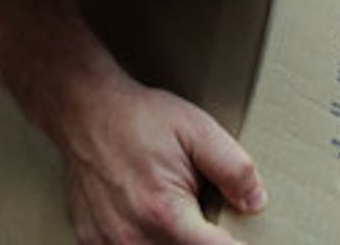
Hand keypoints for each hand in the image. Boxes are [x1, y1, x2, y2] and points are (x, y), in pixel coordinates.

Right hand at [58, 78, 265, 243]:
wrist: (84, 108)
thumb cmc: (138, 117)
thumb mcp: (197, 130)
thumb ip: (233, 168)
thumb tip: (255, 202)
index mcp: (166, 214)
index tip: (238, 235)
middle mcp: (134, 237)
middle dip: (202, 239)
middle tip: (197, 209)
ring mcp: (110, 242)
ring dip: (173, 241)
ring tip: (170, 210)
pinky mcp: (92, 241)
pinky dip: (145, 240)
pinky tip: (146, 218)